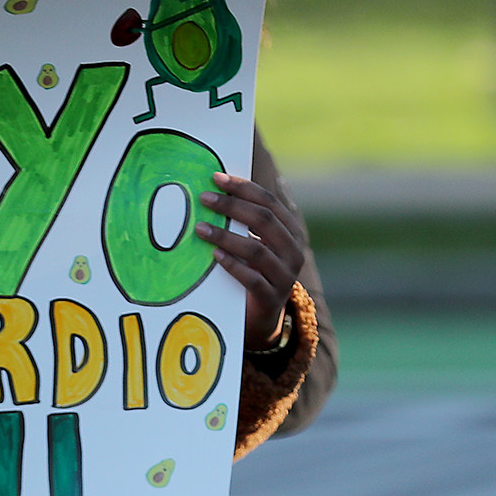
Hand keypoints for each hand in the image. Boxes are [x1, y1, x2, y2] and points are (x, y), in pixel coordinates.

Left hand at [196, 172, 306, 346]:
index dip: (243, 188)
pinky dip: (232, 265)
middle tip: (205, 199)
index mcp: (291, 231)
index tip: (217, 178)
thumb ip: (247, 220)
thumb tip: (219, 187)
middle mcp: (293, 251)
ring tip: (201, 228)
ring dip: (226, 236)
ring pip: (257, 249)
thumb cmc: (256, 271)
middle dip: (232, 206)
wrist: (263, 317)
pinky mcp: (271, 298)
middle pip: (264, 220)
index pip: (269, 202)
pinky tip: (214, 255)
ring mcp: (285, 276)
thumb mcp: (257, 242)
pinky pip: (252, 279)